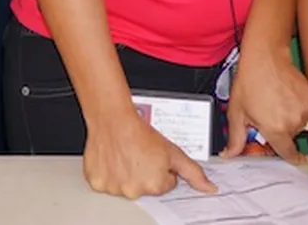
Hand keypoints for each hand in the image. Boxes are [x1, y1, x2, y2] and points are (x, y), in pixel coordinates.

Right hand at [84, 109, 216, 197]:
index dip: (161, 168)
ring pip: (123, 185)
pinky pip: (104, 182)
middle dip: (143, 173)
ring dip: (124, 173)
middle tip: (138, 154)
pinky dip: (107, 173)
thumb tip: (210, 188)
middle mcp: (134, 190)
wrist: (112, 119)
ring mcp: (114, 187)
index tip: (152, 157)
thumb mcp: (173, 151)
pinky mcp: (97, 181)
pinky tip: (112, 159)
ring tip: (124, 154)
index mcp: (155, 185)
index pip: (164, 184)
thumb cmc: (139, 131)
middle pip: (143, 187)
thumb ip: (194, 172)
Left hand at [223, 43, 307, 162]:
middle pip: (291, 137)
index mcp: (276, 129)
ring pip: (301, 124)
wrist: (265, 58)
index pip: (289, 154)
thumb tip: (230, 154)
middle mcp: (294, 122)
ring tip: (276, 102)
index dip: (289, 156)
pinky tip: (286, 96)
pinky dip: (299, 107)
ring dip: (291, 118)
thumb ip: (235, 138)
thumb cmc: (249, 82)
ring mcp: (306, 110)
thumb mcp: (236, 112)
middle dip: (281, 130)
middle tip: (269, 114)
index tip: (291, 157)